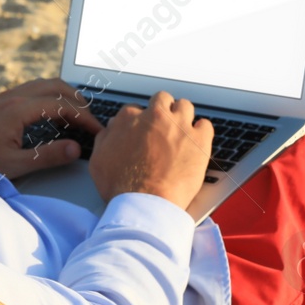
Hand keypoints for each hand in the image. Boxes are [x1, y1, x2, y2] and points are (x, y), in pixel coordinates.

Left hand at [0, 78, 102, 177]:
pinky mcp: (0, 101)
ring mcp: (5, 96)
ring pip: (44, 84)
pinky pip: (33, 89)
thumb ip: (47, 157)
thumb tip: (75, 149)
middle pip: (56, 86)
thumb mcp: (13, 165)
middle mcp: (13, 97)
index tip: (97, 131)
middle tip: (92, 120)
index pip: (62, 106)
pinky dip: (51, 97)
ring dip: (65, 96)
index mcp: (18, 109)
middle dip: (79, 101)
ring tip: (78, 115)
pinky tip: (53, 113)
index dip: (84, 118)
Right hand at [88, 91, 212, 210]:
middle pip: (162, 100)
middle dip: (162, 111)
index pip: (136, 109)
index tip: (143, 132)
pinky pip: (206, 125)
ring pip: (185, 106)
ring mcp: (180, 126)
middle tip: (162, 128)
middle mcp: (156, 117)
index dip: (140, 122)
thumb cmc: (122, 186)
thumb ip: (105, 138)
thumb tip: (112, 127)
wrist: (145, 204)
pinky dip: (202, 132)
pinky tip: (197, 142)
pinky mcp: (199, 140)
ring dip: (182, 117)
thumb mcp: (99, 160)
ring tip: (181, 132)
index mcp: (130, 119)